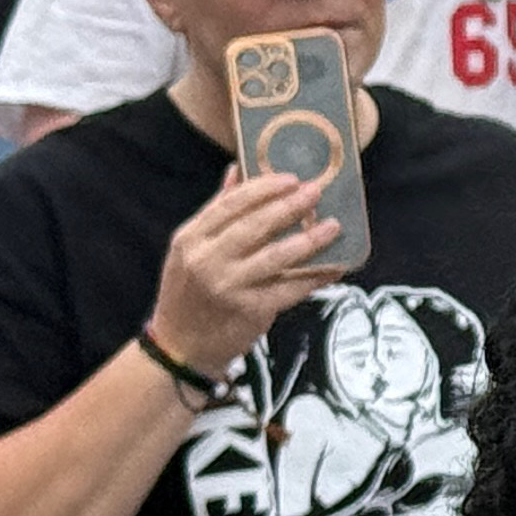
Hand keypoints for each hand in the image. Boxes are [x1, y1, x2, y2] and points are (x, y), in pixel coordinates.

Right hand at [149, 166, 340, 377]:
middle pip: (255, 226)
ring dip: (309, 240)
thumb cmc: (189, 291)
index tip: (292, 178)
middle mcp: (208, 261)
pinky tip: (335, 266)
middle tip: (316, 192)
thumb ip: (216, 211)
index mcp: (192, 239)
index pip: (231, 204)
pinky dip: (315, 276)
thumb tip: (237, 170)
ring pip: (276, 257)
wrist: (180, 346)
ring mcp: (229, 287)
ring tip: (333, 225)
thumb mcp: (189, 249)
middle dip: (289, 206)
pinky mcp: (250, 310)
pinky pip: (290, 289)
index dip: (264, 188)